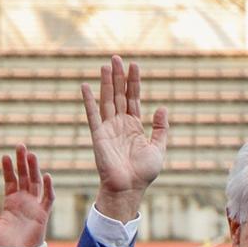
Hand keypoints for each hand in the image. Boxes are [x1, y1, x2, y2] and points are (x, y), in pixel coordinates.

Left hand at [0, 146, 54, 246]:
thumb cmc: (2, 244)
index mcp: (11, 203)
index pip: (10, 181)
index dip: (8, 169)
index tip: (4, 156)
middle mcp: (23, 202)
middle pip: (24, 177)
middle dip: (22, 162)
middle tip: (20, 146)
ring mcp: (34, 207)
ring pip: (36, 183)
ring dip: (34, 169)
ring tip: (31, 154)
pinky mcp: (43, 215)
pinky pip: (48, 198)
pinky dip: (48, 187)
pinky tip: (45, 175)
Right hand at [80, 54, 172, 208]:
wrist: (129, 189)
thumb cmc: (144, 173)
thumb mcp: (158, 148)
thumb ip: (161, 128)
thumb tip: (162, 108)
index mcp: (134, 126)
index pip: (133, 98)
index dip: (134, 82)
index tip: (135, 64)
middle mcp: (120, 124)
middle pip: (119, 94)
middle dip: (118, 76)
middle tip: (117, 58)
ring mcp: (108, 128)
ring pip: (107, 100)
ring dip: (106, 82)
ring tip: (106, 65)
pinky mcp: (98, 135)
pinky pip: (92, 115)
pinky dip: (89, 101)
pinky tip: (85, 86)